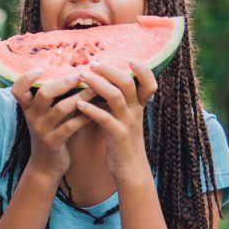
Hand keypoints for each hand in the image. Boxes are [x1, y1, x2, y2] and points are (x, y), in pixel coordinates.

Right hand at [11, 69, 94, 179]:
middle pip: (44, 93)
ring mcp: (42, 131)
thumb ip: (52, 98)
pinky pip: (71, 126)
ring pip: (61, 109)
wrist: (45, 166)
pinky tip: (98, 111)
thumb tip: (72, 72)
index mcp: (28, 108)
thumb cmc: (50, 133)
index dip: (27, 78)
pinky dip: (85, 116)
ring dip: (81, 97)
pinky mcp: (54, 143)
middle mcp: (32, 117)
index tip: (41, 68)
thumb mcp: (44, 115)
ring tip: (95, 89)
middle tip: (81, 75)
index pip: (18, 89)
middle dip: (65, 82)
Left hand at [74, 61, 156, 183]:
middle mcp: (135, 112)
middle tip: (93, 63)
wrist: (129, 170)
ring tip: (82, 76)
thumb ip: (119, 102)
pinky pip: (105, 119)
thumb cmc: (122, 141)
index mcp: (138, 107)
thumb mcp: (125, 119)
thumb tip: (105, 83)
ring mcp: (127, 124)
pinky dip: (91, 109)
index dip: (144, 71)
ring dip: (97, 84)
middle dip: (109, 70)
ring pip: (116, 97)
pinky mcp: (117, 136)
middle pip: (127, 84)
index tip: (131, 59)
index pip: (150, 84)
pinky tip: (78, 104)